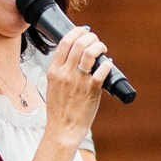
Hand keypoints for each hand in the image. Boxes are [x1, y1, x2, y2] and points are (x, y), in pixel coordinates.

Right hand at [41, 27, 110, 142]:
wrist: (63, 129)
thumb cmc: (60, 109)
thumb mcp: (53, 85)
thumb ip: (61, 70)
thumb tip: (74, 57)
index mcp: (54, 71)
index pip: (64, 42)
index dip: (76, 32)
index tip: (83, 31)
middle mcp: (65, 73)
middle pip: (79, 44)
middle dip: (90, 37)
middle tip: (95, 40)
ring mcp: (78, 81)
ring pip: (90, 53)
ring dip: (99, 46)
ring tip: (102, 48)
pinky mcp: (92, 90)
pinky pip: (101, 70)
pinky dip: (107, 63)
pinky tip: (108, 63)